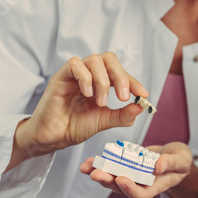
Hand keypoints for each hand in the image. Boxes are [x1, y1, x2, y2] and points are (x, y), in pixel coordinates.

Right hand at [8, 52, 147, 169]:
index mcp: (101, 82)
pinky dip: (85, 78)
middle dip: (121, 77)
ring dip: (102, 81)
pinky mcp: (60, 77)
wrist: (54, 138)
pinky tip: (87, 95)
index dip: (134, 81)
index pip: (120, 73)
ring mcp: (74, 75)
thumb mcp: (105, 121)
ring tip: (101, 102)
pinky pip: (74, 64)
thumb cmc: (76, 126)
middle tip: (124, 96)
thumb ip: (122, 115)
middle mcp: (89, 75)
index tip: (143, 95)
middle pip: (109, 59)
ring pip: (94, 60)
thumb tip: (141, 107)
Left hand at [80, 142, 194, 197]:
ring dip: (99, 174)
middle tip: (97, 173)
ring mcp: (131, 176)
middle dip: (108, 181)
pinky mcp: (125, 167)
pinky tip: (89, 161)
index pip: (140, 194)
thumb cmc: (181, 161)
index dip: (130, 189)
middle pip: (121, 189)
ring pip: (112, 180)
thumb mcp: (182, 160)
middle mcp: (140, 184)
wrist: (175, 157)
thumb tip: (158, 166)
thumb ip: (172, 163)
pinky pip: (111, 168)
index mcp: (155, 187)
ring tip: (88, 167)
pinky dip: (99, 165)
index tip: (121, 179)